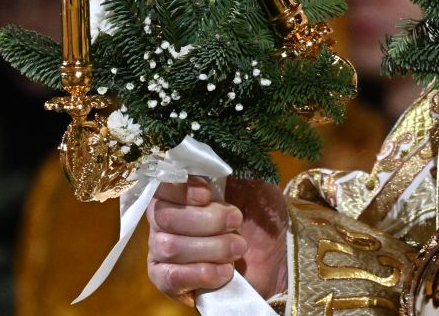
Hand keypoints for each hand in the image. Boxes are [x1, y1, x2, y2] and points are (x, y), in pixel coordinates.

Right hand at [148, 176, 288, 298]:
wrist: (276, 257)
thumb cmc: (260, 214)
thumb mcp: (254, 183)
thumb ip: (234, 166)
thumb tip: (217, 157)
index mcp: (181, 190)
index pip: (162, 184)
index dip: (180, 189)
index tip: (208, 194)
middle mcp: (164, 219)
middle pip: (164, 217)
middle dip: (207, 221)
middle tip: (237, 222)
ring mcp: (163, 251)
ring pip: (169, 247)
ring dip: (210, 248)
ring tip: (238, 248)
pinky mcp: (169, 281)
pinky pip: (169, 278)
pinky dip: (200, 273)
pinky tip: (225, 271)